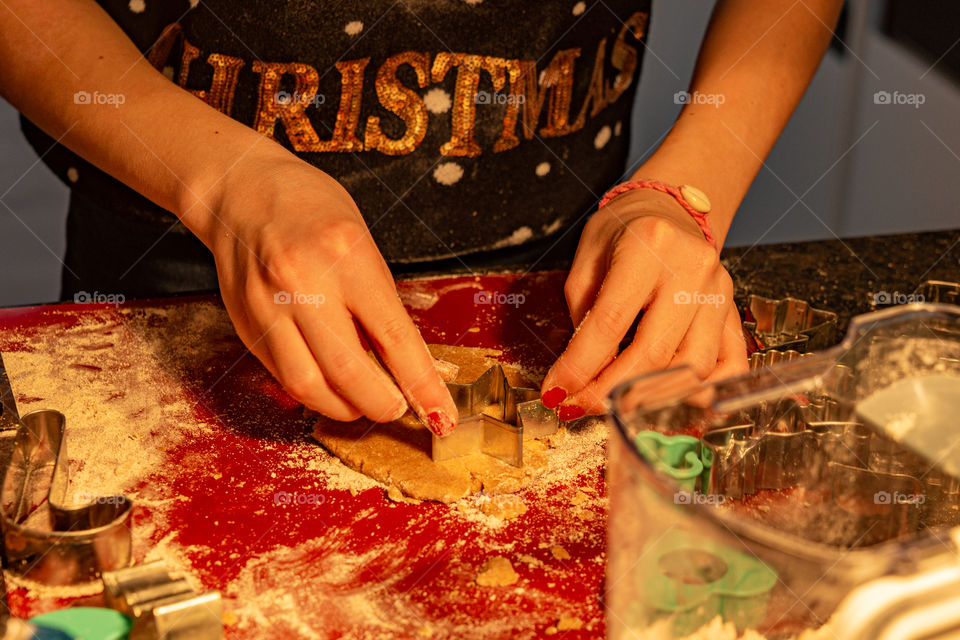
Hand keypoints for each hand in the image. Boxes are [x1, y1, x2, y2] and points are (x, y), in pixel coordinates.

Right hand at [201, 151, 457, 433]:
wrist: (241, 188)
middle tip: (398, 408)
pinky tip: (329, 383)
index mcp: (347, 255)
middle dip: (383, 405)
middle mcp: (303, 283)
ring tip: (362, 400)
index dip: (422, 387)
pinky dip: (313, 391)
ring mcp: (268, 306)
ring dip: (344, 407)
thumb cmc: (311, 208)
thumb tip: (406, 363)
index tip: (441, 415)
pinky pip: (283, 376)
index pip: (395, 339)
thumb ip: (379, 302)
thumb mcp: (362, 242)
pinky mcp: (245, 325)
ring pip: (310, 387)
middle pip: (350, 375)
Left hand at [540, 188, 747, 418]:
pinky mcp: (733, 312)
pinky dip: (700, 392)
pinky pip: (730, 366)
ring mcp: (719, 293)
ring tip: (616, 402)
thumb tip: (577, 375)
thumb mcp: (588, 259)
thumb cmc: (624, 232)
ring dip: (649, 397)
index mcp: (647, 246)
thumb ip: (583, 314)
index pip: (610, 322)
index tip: (557, 392)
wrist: (673, 209)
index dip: (579, 367)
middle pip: (653, 354)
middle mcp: (691, 269)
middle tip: (580, 406)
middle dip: (610, 391)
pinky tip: (669, 398)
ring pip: (692, 368)